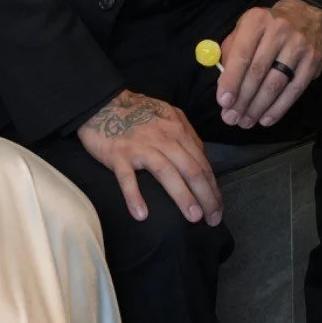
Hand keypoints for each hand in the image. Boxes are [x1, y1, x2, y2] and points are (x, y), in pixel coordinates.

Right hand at [77, 90, 222, 226]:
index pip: (202, 162)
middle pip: (191, 169)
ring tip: (194, 218)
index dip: (213, 187)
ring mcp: (141, 146)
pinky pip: (128, 178)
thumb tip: (200, 157)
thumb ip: (184, 135)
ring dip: (183, 196)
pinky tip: (141, 215)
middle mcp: (164, 137)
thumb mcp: (168, 116)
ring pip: (167, 172)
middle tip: (213, 220)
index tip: (218, 207)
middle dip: (206, 196)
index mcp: (178, 129)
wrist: (103, 102)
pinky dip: (135, 196)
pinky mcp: (119, 154)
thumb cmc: (137, 113)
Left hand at [218, 0, 321, 128]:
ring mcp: (298, 46)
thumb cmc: (266, 28)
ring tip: (245, 122)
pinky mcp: (313, 61)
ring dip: (258, 107)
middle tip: (231, 118)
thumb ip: (231, 54)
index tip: (223, 102)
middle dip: (243, 99)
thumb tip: (223, 86)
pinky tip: (266, 119)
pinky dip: (278, 108)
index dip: (231, 80)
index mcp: (256, 20)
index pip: (241, 54)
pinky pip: (294, 90)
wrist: (304, 16)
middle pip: (258, 72)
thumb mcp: (244, 30)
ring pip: (276, 84)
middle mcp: (279, 31)